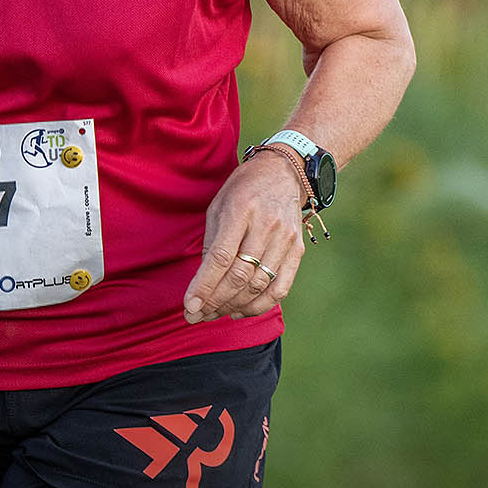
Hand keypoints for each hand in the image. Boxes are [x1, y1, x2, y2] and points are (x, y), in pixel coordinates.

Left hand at [183, 152, 305, 323]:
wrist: (284, 172)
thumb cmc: (244, 188)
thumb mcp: (219, 206)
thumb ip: (212, 243)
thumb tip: (201, 282)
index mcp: (241, 209)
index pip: (221, 258)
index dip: (204, 286)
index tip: (190, 306)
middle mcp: (266, 225)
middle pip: (240, 276)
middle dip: (214, 301)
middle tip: (196, 315)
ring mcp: (286, 239)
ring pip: (258, 286)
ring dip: (233, 306)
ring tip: (213, 314)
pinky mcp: (297, 250)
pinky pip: (280, 288)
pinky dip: (259, 305)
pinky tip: (239, 310)